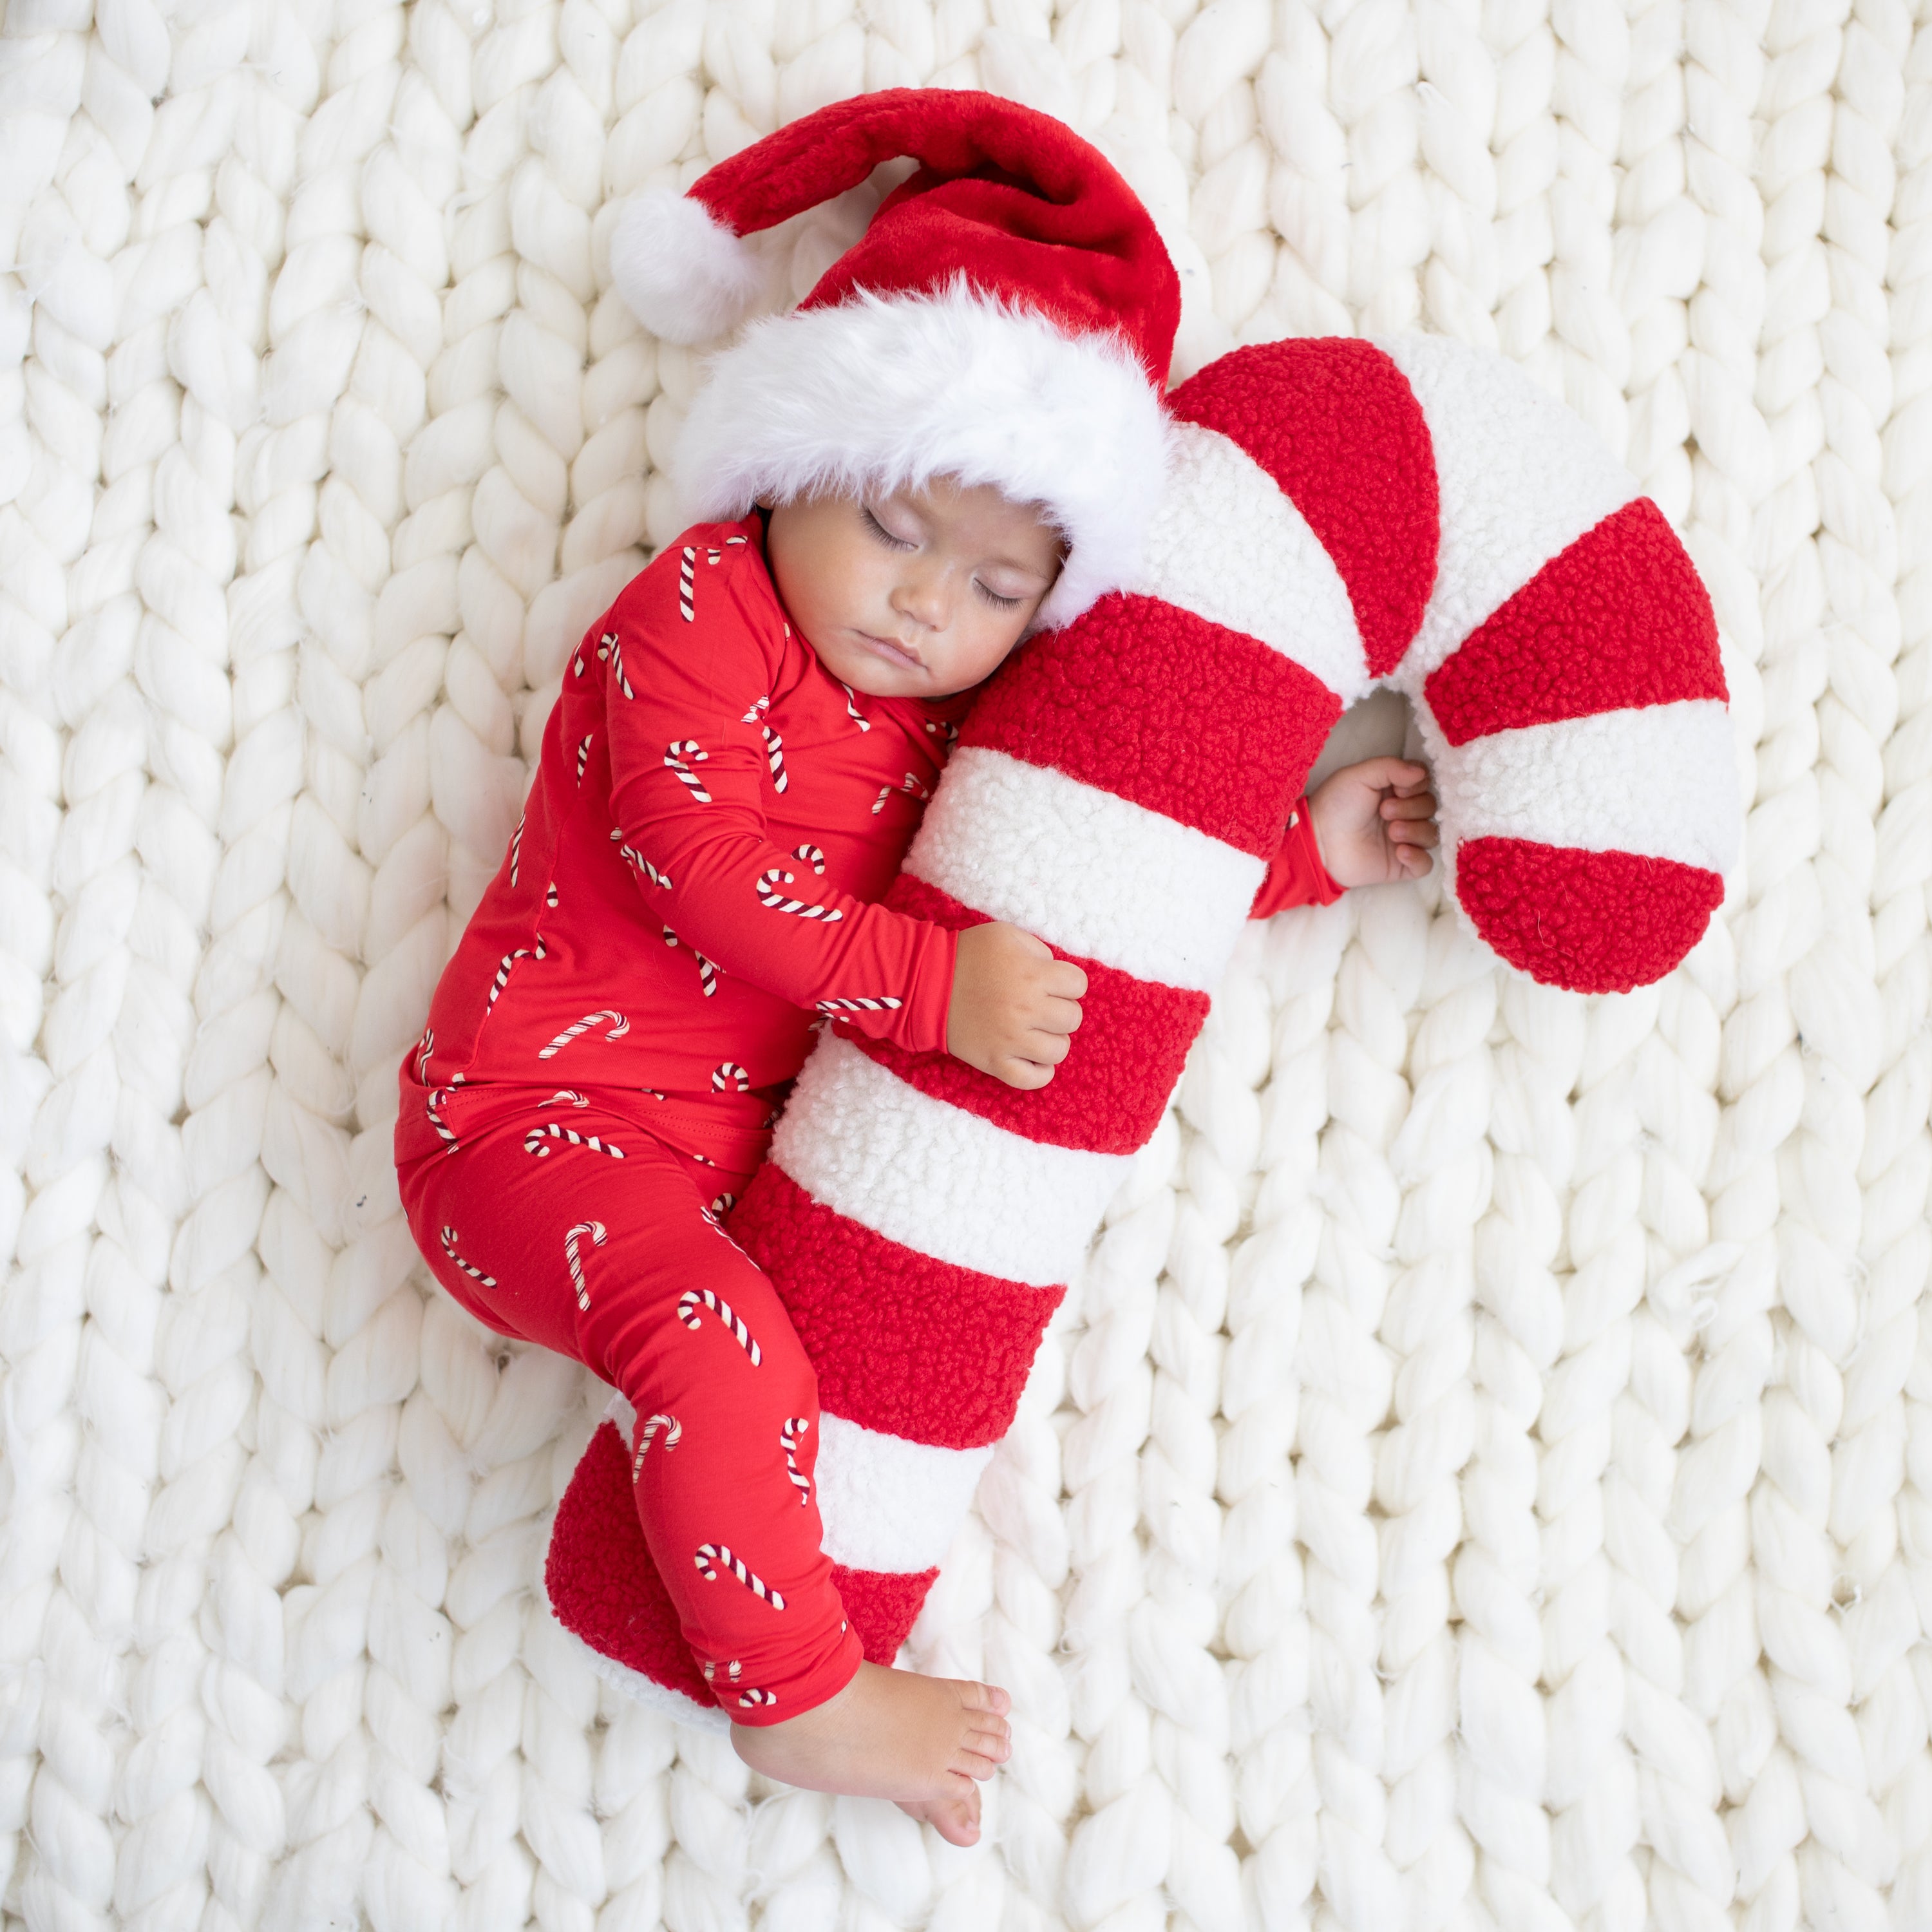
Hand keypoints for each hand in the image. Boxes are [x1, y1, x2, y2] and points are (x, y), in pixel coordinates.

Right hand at [946, 922, 1086, 1089]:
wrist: (925, 982)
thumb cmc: (967, 955)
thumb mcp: (1006, 935)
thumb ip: (1038, 950)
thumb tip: (1057, 973)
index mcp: (1032, 974)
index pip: (1078, 984)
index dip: (1067, 982)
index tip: (1050, 983)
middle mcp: (1026, 1008)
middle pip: (1072, 1018)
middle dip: (1060, 1009)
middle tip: (1039, 1005)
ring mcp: (1010, 1039)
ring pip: (1059, 1051)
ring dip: (1052, 1040)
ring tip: (1034, 1031)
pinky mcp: (995, 1061)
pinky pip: (1032, 1080)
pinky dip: (1039, 1073)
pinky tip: (1032, 1058)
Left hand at [1307, 757, 1438, 886]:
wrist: (1318, 840)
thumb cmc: (1335, 804)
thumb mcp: (1359, 775)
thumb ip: (1391, 767)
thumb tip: (1420, 773)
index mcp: (1396, 790)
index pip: (1426, 784)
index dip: (1418, 786)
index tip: (1398, 789)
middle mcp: (1403, 814)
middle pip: (1430, 808)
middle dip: (1412, 808)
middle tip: (1384, 812)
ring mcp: (1403, 840)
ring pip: (1431, 835)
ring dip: (1416, 831)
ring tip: (1391, 832)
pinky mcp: (1400, 865)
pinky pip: (1425, 865)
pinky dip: (1418, 858)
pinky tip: (1400, 852)